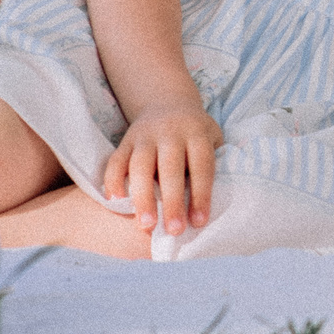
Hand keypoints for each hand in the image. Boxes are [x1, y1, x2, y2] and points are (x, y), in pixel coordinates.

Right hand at [102, 103, 223, 237]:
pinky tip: (117, 202)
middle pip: (170, 167)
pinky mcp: (125, 140)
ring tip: (145, 225)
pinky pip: (116, 161)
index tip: (198, 222)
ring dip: (142, 197)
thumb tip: (220, 201)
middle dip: (172, 201)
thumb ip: (215, 162)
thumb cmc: (195, 132)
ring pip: (141, 165)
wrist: (167, 103)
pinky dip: (113, 181)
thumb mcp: (212, 138)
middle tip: (174, 231)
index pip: (201, 165)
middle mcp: (170, 132)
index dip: (201, 194)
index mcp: (196, 133)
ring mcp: (145, 135)